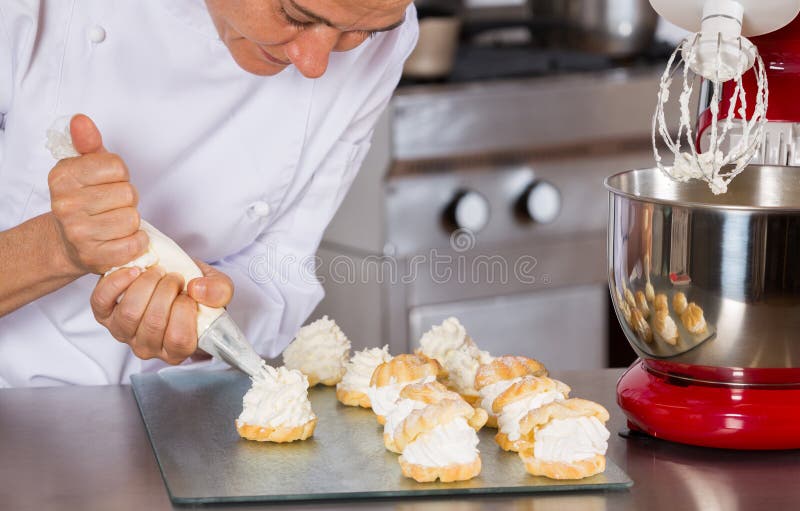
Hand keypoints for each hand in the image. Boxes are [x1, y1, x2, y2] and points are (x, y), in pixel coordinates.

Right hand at [48, 114, 147, 274]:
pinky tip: (124, 239)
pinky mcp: (94, 256)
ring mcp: (78, 233)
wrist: (68, 242)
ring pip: (132, 218)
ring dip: (131, 221)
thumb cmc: (84, 200)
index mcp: (62, 176)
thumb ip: (88, 143)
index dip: (120, 175)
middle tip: (112, 206)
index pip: (116, 166)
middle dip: (127, 199)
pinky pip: (133, 244)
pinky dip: (136, 242)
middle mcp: (65, 204)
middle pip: (128, 193)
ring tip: (115, 222)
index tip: (108, 182)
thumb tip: (81, 120)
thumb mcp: (84, 167)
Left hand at [90, 260, 233, 364]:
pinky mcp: (104, 315)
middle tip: (175, 277)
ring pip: (129, 313)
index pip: (179, 339)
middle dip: (167, 290)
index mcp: (178, 349)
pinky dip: (117, 282)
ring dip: (146, 284)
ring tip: (158, 272)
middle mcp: (148, 347)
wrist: (171, 278)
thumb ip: (220, 291)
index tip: (190, 293)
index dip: (185, 310)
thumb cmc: (194, 291)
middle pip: (153, 323)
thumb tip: (197, 290)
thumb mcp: (218, 289)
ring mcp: (124, 333)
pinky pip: (102, 301)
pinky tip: (134, 270)